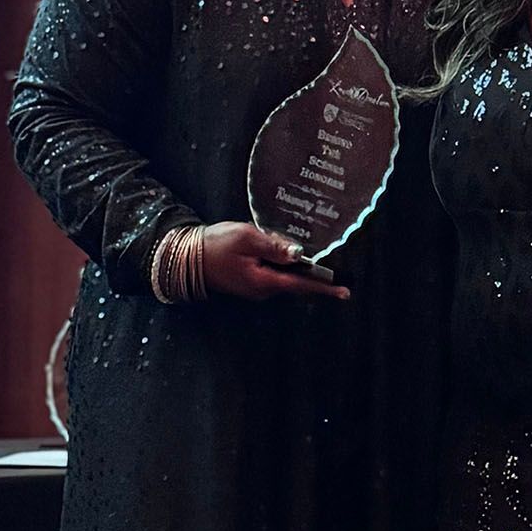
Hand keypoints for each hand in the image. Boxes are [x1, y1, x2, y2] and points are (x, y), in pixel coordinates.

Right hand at [199, 222, 349, 301]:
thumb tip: (298, 254)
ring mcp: (257, 288)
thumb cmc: (216, 245)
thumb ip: (274, 247)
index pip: (301, 285)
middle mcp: (263, 290)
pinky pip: (273, 272)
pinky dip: (276, 261)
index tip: (344, 292)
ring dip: (286, 260)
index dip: (324, 287)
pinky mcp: (251, 282)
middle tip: (299, 253)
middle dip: (304, 267)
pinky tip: (266, 247)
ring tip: (267, 242)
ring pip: (284, 274)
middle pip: (295, 279)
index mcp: (264, 281)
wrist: (187, 256)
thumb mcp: (247, 239)